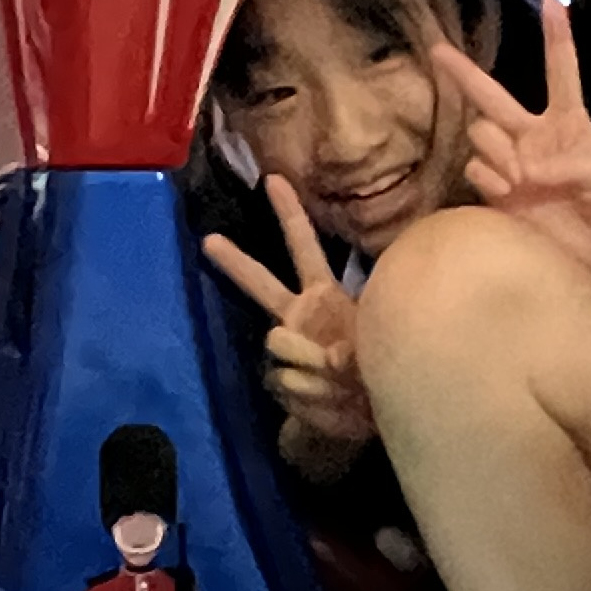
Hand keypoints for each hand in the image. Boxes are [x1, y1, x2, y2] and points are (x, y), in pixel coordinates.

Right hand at [202, 174, 378, 454]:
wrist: (375, 410)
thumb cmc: (382, 364)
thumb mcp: (378, 341)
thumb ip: (353, 345)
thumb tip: (329, 358)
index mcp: (323, 295)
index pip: (305, 248)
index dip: (289, 213)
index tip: (273, 179)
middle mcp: (298, 317)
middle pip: (261, 283)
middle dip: (235, 262)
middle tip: (208, 239)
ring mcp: (287, 349)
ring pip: (278, 342)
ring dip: (313, 365)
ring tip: (344, 385)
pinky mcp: (281, 384)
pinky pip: (285, 382)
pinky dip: (313, 397)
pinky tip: (332, 403)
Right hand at [431, 2, 590, 287]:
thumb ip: (572, 164)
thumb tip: (526, 169)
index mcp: (568, 123)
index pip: (561, 73)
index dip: (556, 39)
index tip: (550, 1)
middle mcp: (532, 137)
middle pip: (493, 96)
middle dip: (465, 73)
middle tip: (438, 50)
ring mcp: (511, 164)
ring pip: (482, 134)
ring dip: (497, 150)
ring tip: (520, 178)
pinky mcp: (496, 193)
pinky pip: (477, 170)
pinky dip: (490, 179)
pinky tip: (509, 193)